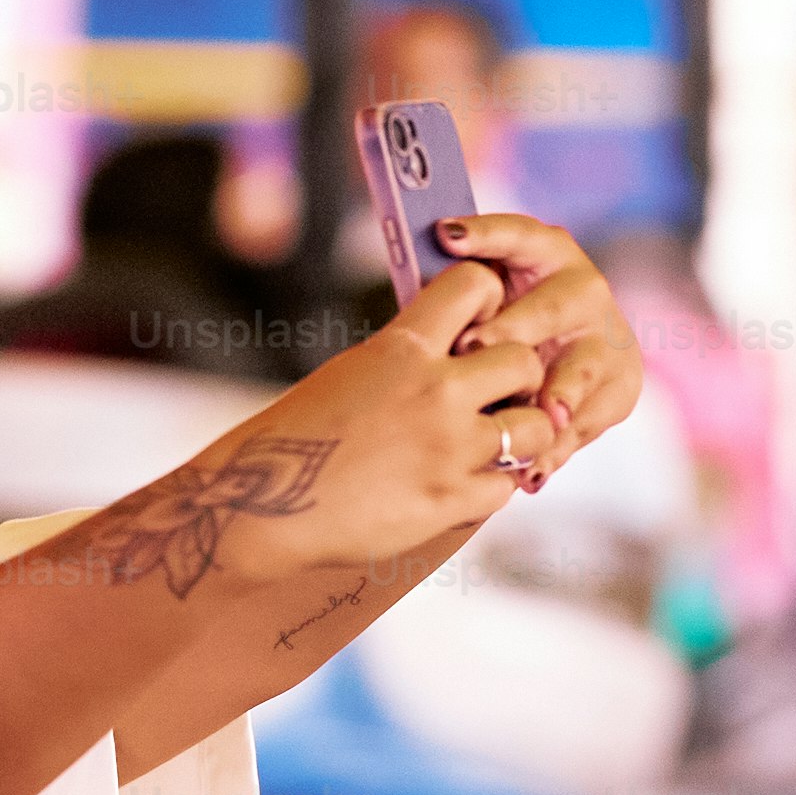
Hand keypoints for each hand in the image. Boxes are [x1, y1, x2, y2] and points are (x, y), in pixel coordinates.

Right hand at [83, 261, 534, 596]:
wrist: (260, 508)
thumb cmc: (293, 440)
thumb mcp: (351, 374)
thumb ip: (407, 358)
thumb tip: (456, 346)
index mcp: (403, 347)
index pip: (478, 286)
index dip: (488, 301)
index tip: (478, 324)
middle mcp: (437, 391)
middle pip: (525, 360)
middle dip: (516, 376)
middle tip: (496, 395)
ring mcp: (450, 449)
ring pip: (535, 426)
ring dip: (520, 432)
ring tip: (493, 443)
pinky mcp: (452, 501)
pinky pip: (508, 483)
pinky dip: (493, 483)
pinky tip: (464, 483)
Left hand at [434, 215, 643, 476]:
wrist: (556, 376)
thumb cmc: (494, 334)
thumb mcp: (481, 309)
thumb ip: (456, 300)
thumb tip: (419, 275)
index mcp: (545, 254)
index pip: (517, 235)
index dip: (485, 233)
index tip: (446, 233)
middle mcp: (582, 289)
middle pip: (551, 306)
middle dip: (513, 327)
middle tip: (472, 347)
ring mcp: (607, 337)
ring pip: (581, 367)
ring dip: (556, 395)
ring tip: (540, 417)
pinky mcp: (620, 386)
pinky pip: (587, 420)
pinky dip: (557, 449)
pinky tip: (532, 473)